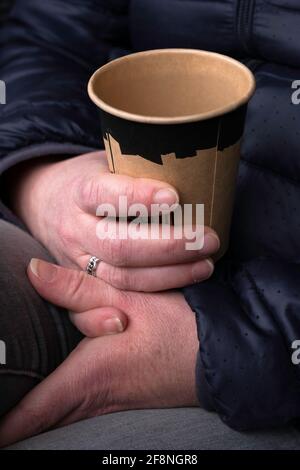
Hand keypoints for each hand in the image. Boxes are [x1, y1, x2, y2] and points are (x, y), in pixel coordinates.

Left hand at [0, 259, 198, 445]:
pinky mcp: (128, 396)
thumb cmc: (177, 327)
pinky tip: (64, 391)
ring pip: (63, 414)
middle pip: (44, 421)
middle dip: (18, 423)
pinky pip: (84, 407)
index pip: (34, 412)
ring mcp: (114, 402)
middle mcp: (97, 397)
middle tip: (0, 421)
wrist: (222, 352)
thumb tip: (34, 272)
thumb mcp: (127, 299)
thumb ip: (76, 290)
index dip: (7, 425)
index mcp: (90, 376)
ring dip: (39, 415)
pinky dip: (64, 405)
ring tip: (16, 411)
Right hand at [9, 151, 219, 291]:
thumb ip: (135, 167)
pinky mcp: (87, 281)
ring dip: (170, 274)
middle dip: (169, 246)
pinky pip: (121, 292)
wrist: (45, 206)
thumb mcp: (104, 161)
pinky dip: (156, 289)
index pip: (104, 195)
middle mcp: (75, 228)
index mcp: (79, 191)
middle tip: (208, 239)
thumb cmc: (88, 180)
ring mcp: (78, 260)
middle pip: (119, 245)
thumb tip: (191, 164)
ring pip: (123, 275)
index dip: (138, 197)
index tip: (174, 197)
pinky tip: (185, 279)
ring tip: (206, 264)